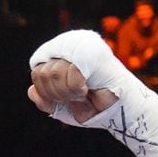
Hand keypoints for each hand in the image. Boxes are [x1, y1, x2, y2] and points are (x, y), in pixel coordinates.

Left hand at [28, 29, 157, 156]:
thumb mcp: (63, 106)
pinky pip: (71, 73)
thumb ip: (44, 99)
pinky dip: (75, 90)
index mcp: (61, 53)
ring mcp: (81, 45)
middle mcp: (70, 43)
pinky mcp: (92, 51)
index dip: (47, 92)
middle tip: (78, 97)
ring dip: (67, 94)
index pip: (37, 72)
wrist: (125, 113)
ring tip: (84, 94)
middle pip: (40, 73)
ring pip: (53, 73)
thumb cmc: (96, 107)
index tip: (67, 99)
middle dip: (57, 94)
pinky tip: (87, 91)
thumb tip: (32, 90)